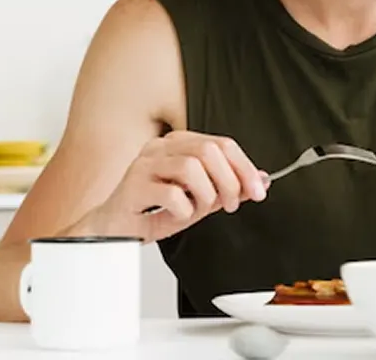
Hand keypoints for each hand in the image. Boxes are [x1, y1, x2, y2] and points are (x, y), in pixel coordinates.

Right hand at [86, 131, 268, 242]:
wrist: (114, 231)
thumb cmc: (154, 211)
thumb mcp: (199, 199)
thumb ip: (227, 188)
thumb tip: (261, 180)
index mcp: (179, 144)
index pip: (222, 144)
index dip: (245, 167)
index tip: (258, 190)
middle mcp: (161, 148)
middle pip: (209, 151)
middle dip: (229, 181)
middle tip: (230, 205)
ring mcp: (144, 164)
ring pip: (191, 167)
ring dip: (206, 195)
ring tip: (200, 210)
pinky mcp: (132, 186)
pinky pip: (171, 193)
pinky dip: (183, 209)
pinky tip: (178, 215)